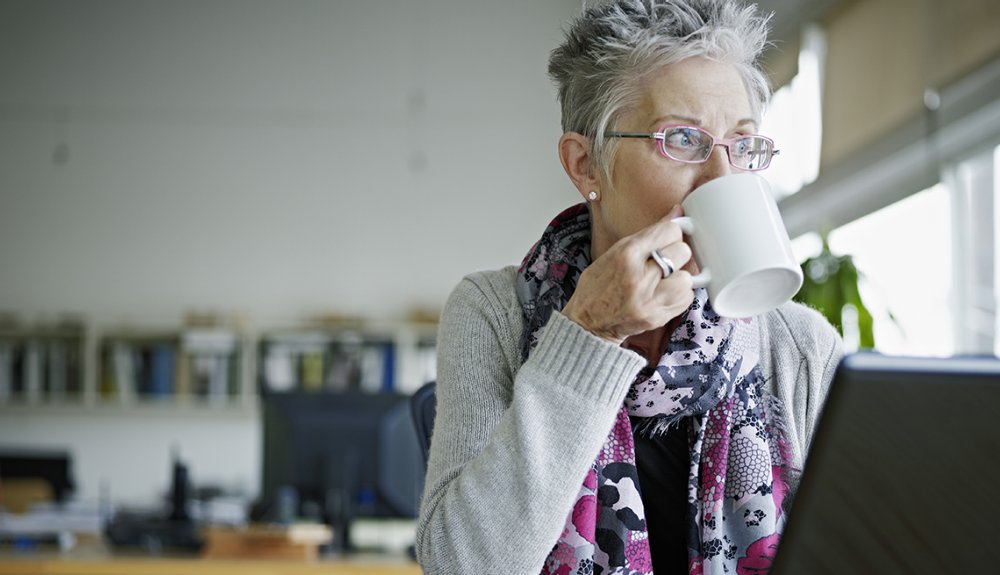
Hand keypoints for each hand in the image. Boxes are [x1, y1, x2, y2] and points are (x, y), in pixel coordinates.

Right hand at [562, 209, 693, 344]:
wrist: (587, 322)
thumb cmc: (598, 285)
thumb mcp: (615, 252)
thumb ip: (648, 235)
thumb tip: (678, 212)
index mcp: (625, 254)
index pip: (669, 231)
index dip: (672, 233)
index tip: (669, 237)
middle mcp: (639, 276)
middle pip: (682, 252)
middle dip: (676, 254)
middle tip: (665, 260)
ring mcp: (649, 300)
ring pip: (687, 277)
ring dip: (679, 277)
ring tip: (664, 280)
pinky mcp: (657, 317)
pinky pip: (686, 299)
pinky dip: (679, 295)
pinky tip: (663, 293)